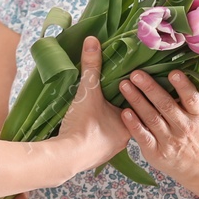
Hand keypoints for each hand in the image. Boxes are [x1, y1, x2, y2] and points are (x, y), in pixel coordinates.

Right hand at [56, 37, 130, 172]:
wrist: (66, 157)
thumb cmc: (83, 126)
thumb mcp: (88, 91)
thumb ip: (91, 66)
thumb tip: (93, 40)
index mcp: (129, 125)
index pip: (133, 105)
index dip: (126, 94)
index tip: (119, 82)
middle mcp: (123, 142)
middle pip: (122, 118)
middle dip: (113, 108)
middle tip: (104, 96)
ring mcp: (109, 152)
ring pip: (110, 132)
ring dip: (103, 122)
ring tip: (93, 110)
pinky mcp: (94, 159)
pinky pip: (98, 142)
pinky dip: (93, 134)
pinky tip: (85, 127)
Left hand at [120, 69, 198, 182]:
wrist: (196, 164)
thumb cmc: (191, 131)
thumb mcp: (195, 115)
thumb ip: (183, 97)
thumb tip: (165, 68)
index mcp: (196, 114)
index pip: (191, 98)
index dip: (183, 86)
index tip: (173, 72)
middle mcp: (184, 127)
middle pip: (166, 105)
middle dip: (150, 88)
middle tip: (135, 73)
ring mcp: (170, 141)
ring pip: (152, 118)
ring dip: (137, 100)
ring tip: (124, 85)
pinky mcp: (156, 152)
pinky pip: (143, 136)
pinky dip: (134, 124)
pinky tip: (124, 112)